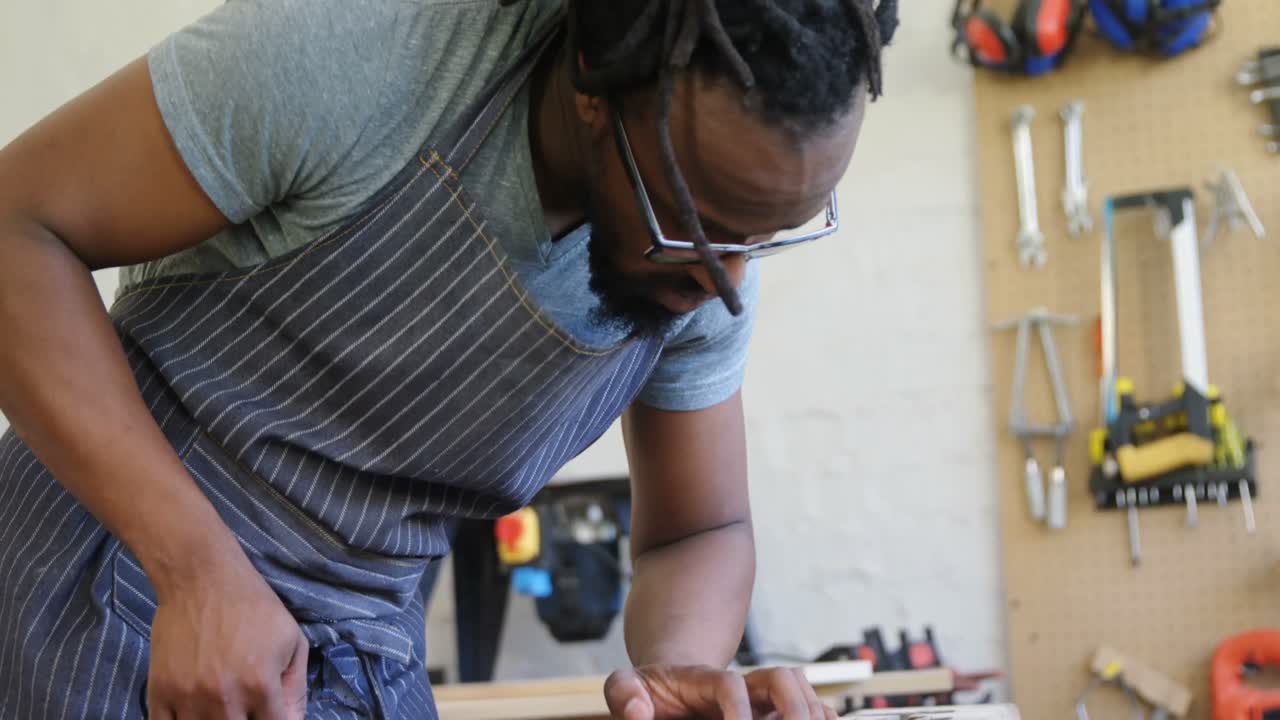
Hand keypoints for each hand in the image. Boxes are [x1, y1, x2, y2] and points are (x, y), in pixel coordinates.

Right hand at [146, 559, 308, 718]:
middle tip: (248, 709)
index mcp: (260, 685)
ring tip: (223, 708)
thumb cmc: (253, 606)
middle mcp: (224, 698)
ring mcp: (187, 698)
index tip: (271, 714)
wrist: (201, 578)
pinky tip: (195, 713)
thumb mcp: (292, 640)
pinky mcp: (159, 692)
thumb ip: (295, 687)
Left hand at [604, 664, 836, 719]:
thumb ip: (623, 693)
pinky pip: (811, 711)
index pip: (731, 684)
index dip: (739, 709)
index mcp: (704, 680)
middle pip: (783, 678)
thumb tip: (639, 713)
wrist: (669, 684)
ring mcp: (761, 700)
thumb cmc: (649, 691)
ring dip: (813, 715)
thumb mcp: (625, 687)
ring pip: (803, 692)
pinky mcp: (774, 715)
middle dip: (796, 707)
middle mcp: (741, 686)